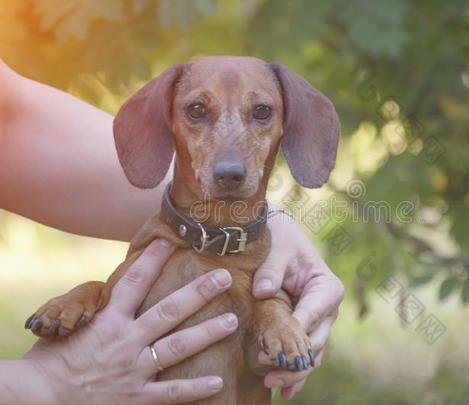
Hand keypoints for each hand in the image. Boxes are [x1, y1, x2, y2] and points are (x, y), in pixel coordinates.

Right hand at [23, 239, 237, 404]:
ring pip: (177, 347)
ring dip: (207, 333)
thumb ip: (98, 306)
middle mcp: (125, 340)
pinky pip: (170, 393)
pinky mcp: (136, 397)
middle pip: (168, 310)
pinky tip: (217, 381)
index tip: (172, 240)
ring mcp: (133, 370)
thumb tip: (119, 287)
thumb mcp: (70, 324)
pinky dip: (194, 388)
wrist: (39, 398)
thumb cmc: (51, 358)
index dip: (153, 259)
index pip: (134, 282)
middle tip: (224, 277)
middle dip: (198, 292)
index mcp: (107, 319)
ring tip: (231, 321)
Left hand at [253, 215, 344, 398]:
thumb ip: (271, 269)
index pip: (312, 315)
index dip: (294, 334)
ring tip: (272, 384)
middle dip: (293, 360)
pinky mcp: (307, 330)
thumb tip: (263, 291)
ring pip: (312, 355)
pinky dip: (296, 373)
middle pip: (315, 342)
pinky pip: (305, 355)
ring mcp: (319, 322)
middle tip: (268, 372)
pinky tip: (284, 391)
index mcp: (327, 288)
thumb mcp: (277, 250)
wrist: (280, 240)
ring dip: (294, 372)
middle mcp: (328, 309)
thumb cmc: (280, 242)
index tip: (272, 349)